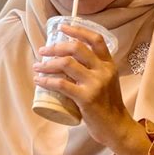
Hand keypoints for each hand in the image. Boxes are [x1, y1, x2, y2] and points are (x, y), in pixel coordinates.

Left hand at [33, 24, 130, 146]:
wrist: (117, 127)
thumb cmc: (107, 104)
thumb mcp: (106, 80)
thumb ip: (93, 69)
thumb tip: (67, 58)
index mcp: (108, 64)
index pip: (95, 39)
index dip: (78, 30)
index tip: (62, 27)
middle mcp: (103, 70)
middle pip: (76, 48)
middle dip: (55, 47)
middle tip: (42, 50)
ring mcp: (96, 83)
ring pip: (66, 64)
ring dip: (47, 63)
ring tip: (37, 66)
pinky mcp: (87, 98)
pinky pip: (62, 84)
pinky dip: (47, 80)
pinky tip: (39, 80)